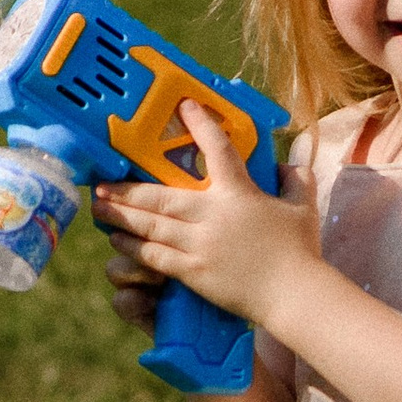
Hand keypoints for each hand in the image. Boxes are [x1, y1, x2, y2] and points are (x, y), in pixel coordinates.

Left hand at [92, 99, 314, 330]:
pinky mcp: (193, 272)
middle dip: (127, 189)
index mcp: (238, 193)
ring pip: (151, 225)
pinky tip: (117, 240)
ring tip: (99, 207)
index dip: (200, 125)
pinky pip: (154, 256)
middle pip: (160, 196)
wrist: (293, 294)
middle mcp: (212, 214)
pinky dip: (133, 247)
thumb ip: (295, 180)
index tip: (184, 106)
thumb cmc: (300, 251)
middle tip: (100, 182)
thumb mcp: (302, 207)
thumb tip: (287, 163)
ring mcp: (199, 244)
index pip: (218, 150)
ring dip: (121, 215)